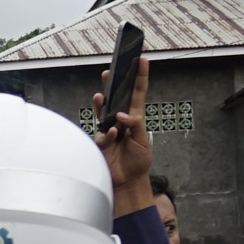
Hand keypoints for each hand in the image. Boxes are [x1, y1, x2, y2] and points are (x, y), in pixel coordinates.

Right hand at [94, 57, 154, 213]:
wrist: (128, 182)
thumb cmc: (138, 161)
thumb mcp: (143, 141)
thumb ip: (135, 125)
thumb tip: (122, 116)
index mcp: (134, 118)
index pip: (137, 93)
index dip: (140, 76)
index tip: (142, 60)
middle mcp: (120, 121)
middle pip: (115, 98)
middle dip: (111, 84)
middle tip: (109, 72)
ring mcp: (109, 131)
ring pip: (102, 112)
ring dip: (101, 104)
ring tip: (100, 96)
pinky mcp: (101, 143)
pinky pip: (102, 134)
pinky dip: (108, 134)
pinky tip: (113, 135)